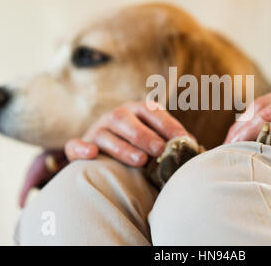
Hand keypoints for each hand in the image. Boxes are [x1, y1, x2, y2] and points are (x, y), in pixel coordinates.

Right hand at [65, 101, 191, 166]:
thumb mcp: (155, 139)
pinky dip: (81, 149)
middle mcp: (115, 117)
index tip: (183, 139)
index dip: (167, 123)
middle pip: (125, 119)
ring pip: (105, 133)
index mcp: (136, 111)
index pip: (151, 111)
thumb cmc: (140, 147)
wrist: (106, 154)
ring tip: (140, 160)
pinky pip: (75, 145)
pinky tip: (92, 155)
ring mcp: (96, 130)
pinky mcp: (81, 146)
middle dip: (144, 134)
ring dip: (122, 146)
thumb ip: (170, 140)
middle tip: (160, 149)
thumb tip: (194, 147)